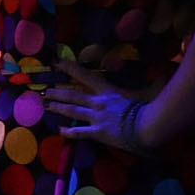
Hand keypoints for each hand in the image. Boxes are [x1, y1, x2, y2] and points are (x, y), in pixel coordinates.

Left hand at [40, 71, 160, 156]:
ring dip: (59, 108)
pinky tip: (59, 130)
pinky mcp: (98, 132)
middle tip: (46, 91)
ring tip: (47, 106)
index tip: (57, 62)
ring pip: (73, 110)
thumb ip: (134, 89)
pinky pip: (80, 132)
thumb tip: (147, 78)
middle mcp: (99, 102)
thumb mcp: (138, 94)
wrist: (149, 125)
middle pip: (74, 95)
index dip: (70, 68)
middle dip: (58, 92)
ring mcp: (97, 117)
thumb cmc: (147, 108)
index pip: (86, 76)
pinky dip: (68, 132)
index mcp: (108, 91)